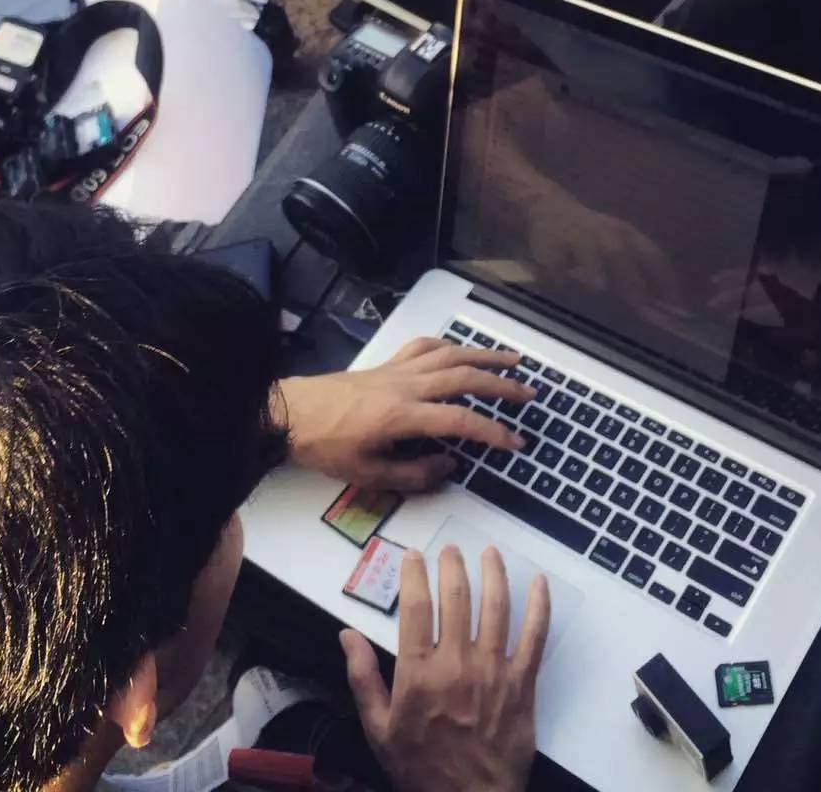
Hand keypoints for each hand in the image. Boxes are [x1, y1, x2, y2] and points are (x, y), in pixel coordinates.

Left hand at [277, 338, 534, 490]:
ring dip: (484, 355)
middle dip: (501, 386)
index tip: (515, 442)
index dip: (493, 431)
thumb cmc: (327, 447)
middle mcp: (406, 385)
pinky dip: (448, 345)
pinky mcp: (387, 363)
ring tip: (512, 360)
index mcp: (402, 415)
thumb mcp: (369, 475)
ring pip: (450, 354)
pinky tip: (462, 350)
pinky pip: (424, 346)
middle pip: (464, 377)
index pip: (460, 420)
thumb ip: (414, 473)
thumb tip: (451, 464)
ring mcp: (397, 369)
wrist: (292, 414)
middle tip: (528, 394)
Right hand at [340, 546, 550, 791]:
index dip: (413, 574)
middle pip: (456, 597)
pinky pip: (534, 637)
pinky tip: (540, 584)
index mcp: (419, 673)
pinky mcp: (522, 684)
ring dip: (493, 573)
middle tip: (451, 550)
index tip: (413, 555)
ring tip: (490, 553)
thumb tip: (347, 635)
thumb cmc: (421, 769)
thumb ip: (363, 678)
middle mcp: (457, 664)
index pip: (415, 607)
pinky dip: (539, 607)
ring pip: (496, 607)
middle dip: (453, 565)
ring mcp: (493, 672)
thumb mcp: (379, 730)